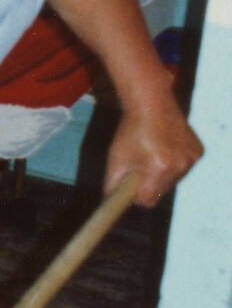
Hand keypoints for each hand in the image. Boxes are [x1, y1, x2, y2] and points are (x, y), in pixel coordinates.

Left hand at [107, 87, 201, 206]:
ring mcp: (191, 160)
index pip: (146, 201)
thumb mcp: (115, 158)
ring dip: (161, 174)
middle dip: (147, 184)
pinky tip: (165, 148)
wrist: (151, 105)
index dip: (135, 195)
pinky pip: (183, 169)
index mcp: (158, 169)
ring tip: (151, 154)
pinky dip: (173, 164)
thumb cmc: (130, 131)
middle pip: (159, 192)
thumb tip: (110, 202)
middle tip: (139, 166)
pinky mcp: (198, 153)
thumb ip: (112, 184)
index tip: (130, 186)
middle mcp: (179, 166)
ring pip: (172, 181)